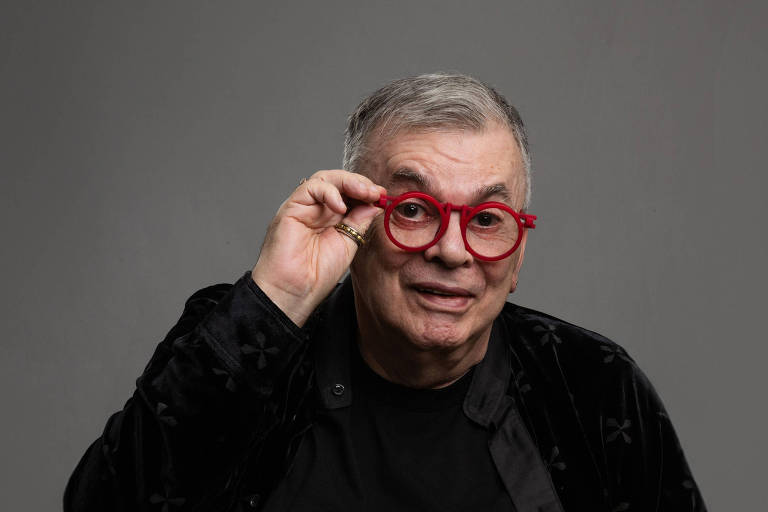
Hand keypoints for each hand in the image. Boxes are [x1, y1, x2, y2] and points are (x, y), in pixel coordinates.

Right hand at [251, 170, 385, 326]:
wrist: (294, 291)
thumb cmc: (316, 275)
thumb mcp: (348, 244)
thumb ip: (359, 222)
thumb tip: (373, 203)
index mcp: (331, 218)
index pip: (350, 194)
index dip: (366, 192)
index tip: (382, 196)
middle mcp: (317, 209)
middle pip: (338, 182)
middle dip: (360, 184)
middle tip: (376, 192)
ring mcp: (303, 207)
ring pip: (325, 179)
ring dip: (348, 182)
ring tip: (364, 192)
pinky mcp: (291, 208)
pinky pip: (311, 188)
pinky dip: (329, 192)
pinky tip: (341, 206)